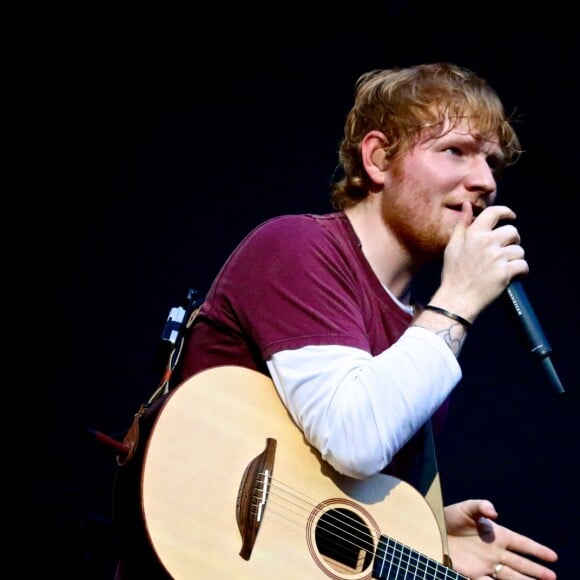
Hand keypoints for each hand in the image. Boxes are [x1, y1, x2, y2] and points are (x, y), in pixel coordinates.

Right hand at [434, 203, 528, 321]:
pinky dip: (520, 271)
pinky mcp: (505, 273)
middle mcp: (487, 243)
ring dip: (514, 258)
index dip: (505, 212)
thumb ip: (462, 224)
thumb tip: (467, 206)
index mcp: (474, 234)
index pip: (494, 213)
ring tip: (503, 266)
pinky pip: (523, 265)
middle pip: (512, 232)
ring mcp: (497, 258)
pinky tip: (511, 275)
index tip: (510, 216)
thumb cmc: (453, 274)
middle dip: (512, 240)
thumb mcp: (452, 246)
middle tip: (504, 250)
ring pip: (519, 250)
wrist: (456, 298)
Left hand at [445, 499, 557, 578]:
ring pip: (510, 576)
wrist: (431, 530)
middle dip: (536, 571)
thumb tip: (494, 513)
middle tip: (552, 577)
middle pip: (520, 563)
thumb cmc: (448, 517)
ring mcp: (485, 564)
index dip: (537, 550)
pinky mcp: (474, 573)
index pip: (521, 543)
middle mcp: (494, 551)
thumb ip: (481, 506)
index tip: (552, 557)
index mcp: (496, 535)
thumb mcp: (465, 508)